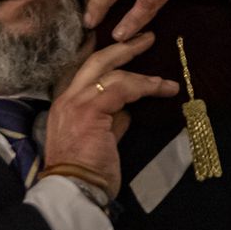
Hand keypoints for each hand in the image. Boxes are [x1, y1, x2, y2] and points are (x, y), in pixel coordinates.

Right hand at [41, 32, 179, 198]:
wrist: (75, 190)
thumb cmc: (88, 172)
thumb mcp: (99, 139)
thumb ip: (110, 119)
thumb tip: (127, 108)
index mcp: (65, 105)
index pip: (85, 70)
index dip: (105, 56)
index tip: (123, 44)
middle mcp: (66, 98)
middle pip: (95, 61)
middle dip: (122, 48)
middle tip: (145, 38)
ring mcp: (75, 102)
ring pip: (111, 72)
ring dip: (142, 73)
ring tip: (165, 80)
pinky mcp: (89, 110)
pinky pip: (121, 88)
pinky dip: (144, 86)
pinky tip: (162, 88)